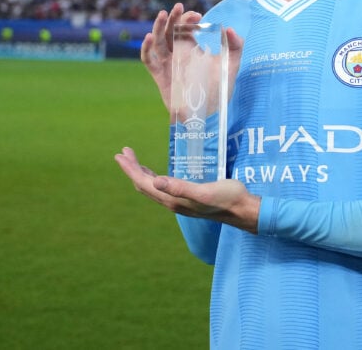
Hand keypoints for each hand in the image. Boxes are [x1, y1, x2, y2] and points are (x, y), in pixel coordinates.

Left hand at [115, 147, 259, 233]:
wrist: (241, 209)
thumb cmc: (226, 197)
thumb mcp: (204, 192)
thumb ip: (180, 187)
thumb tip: (157, 181)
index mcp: (173, 199)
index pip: (144, 183)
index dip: (131, 169)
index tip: (120, 154)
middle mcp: (172, 202)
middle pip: (144, 185)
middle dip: (132, 169)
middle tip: (123, 152)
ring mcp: (178, 201)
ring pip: (152, 187)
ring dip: (141, 173)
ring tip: (133, 160)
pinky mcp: (186, 198)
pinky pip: (162, 188)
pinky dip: (153, 177)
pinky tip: (156, 173)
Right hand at [139, 3, 243, 112]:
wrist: (210, 112)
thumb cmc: (219, 88)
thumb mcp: (231, 65)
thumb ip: (235, 46)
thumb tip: (229, 29)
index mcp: (191, 47)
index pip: (185, 27)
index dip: (188, 18)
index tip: (198, 15)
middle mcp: (177, 53)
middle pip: (169, 30)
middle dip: (173, 18)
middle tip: (179, 6)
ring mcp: (168, 63)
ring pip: (158, 41)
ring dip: (157, 27)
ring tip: (163, 14)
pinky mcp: (160, 76)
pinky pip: (149, 60)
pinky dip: (146, 49)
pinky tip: (148, 38)